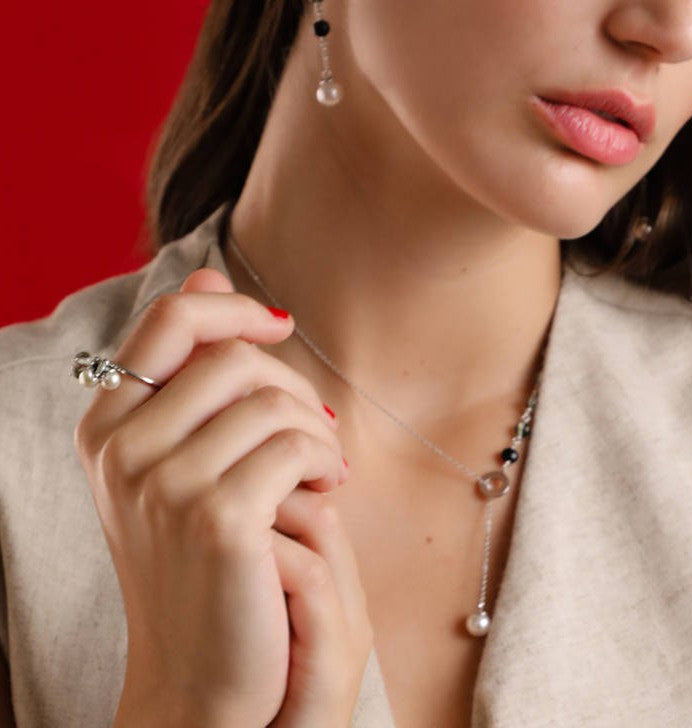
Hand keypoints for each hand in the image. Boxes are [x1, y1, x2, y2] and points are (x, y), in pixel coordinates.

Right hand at [74, 269, 371, 727]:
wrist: (201, 674)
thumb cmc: (201, 560)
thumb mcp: (179, 461)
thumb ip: (188, 370)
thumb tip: (203, 273)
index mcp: (106, 425)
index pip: (172, 317)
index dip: (233, 306)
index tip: (278, 325)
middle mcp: (122, 449)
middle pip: (233, 355)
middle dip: (291, 382)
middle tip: (314, 426)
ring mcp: (163, 483)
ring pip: (271, 399)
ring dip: (315, 429)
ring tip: (323, 467)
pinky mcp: (216, 516)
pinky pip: (296, 444)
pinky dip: (326, 459)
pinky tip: (328, 489)